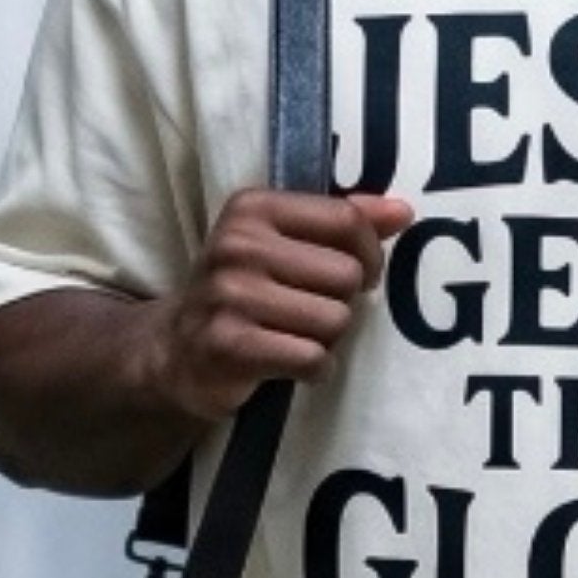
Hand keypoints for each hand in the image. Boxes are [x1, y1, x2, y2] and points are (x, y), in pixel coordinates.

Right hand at [143, 188, 410, 422]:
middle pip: (346, 276)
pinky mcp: (231, 346)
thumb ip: (341, 223)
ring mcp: (231, 296)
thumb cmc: (242, 292)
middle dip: (342, 303)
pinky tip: (292, 363)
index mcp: (253, 208)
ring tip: (296, 337)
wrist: (175, 350)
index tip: (359, 274)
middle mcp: (238, 245)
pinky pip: (313, 358)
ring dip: (328, 339)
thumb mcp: (281, 244)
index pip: (346, 221)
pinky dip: (315, 368)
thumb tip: (403, 212)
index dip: (369, 254)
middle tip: (312, 313)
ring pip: (335, 321)